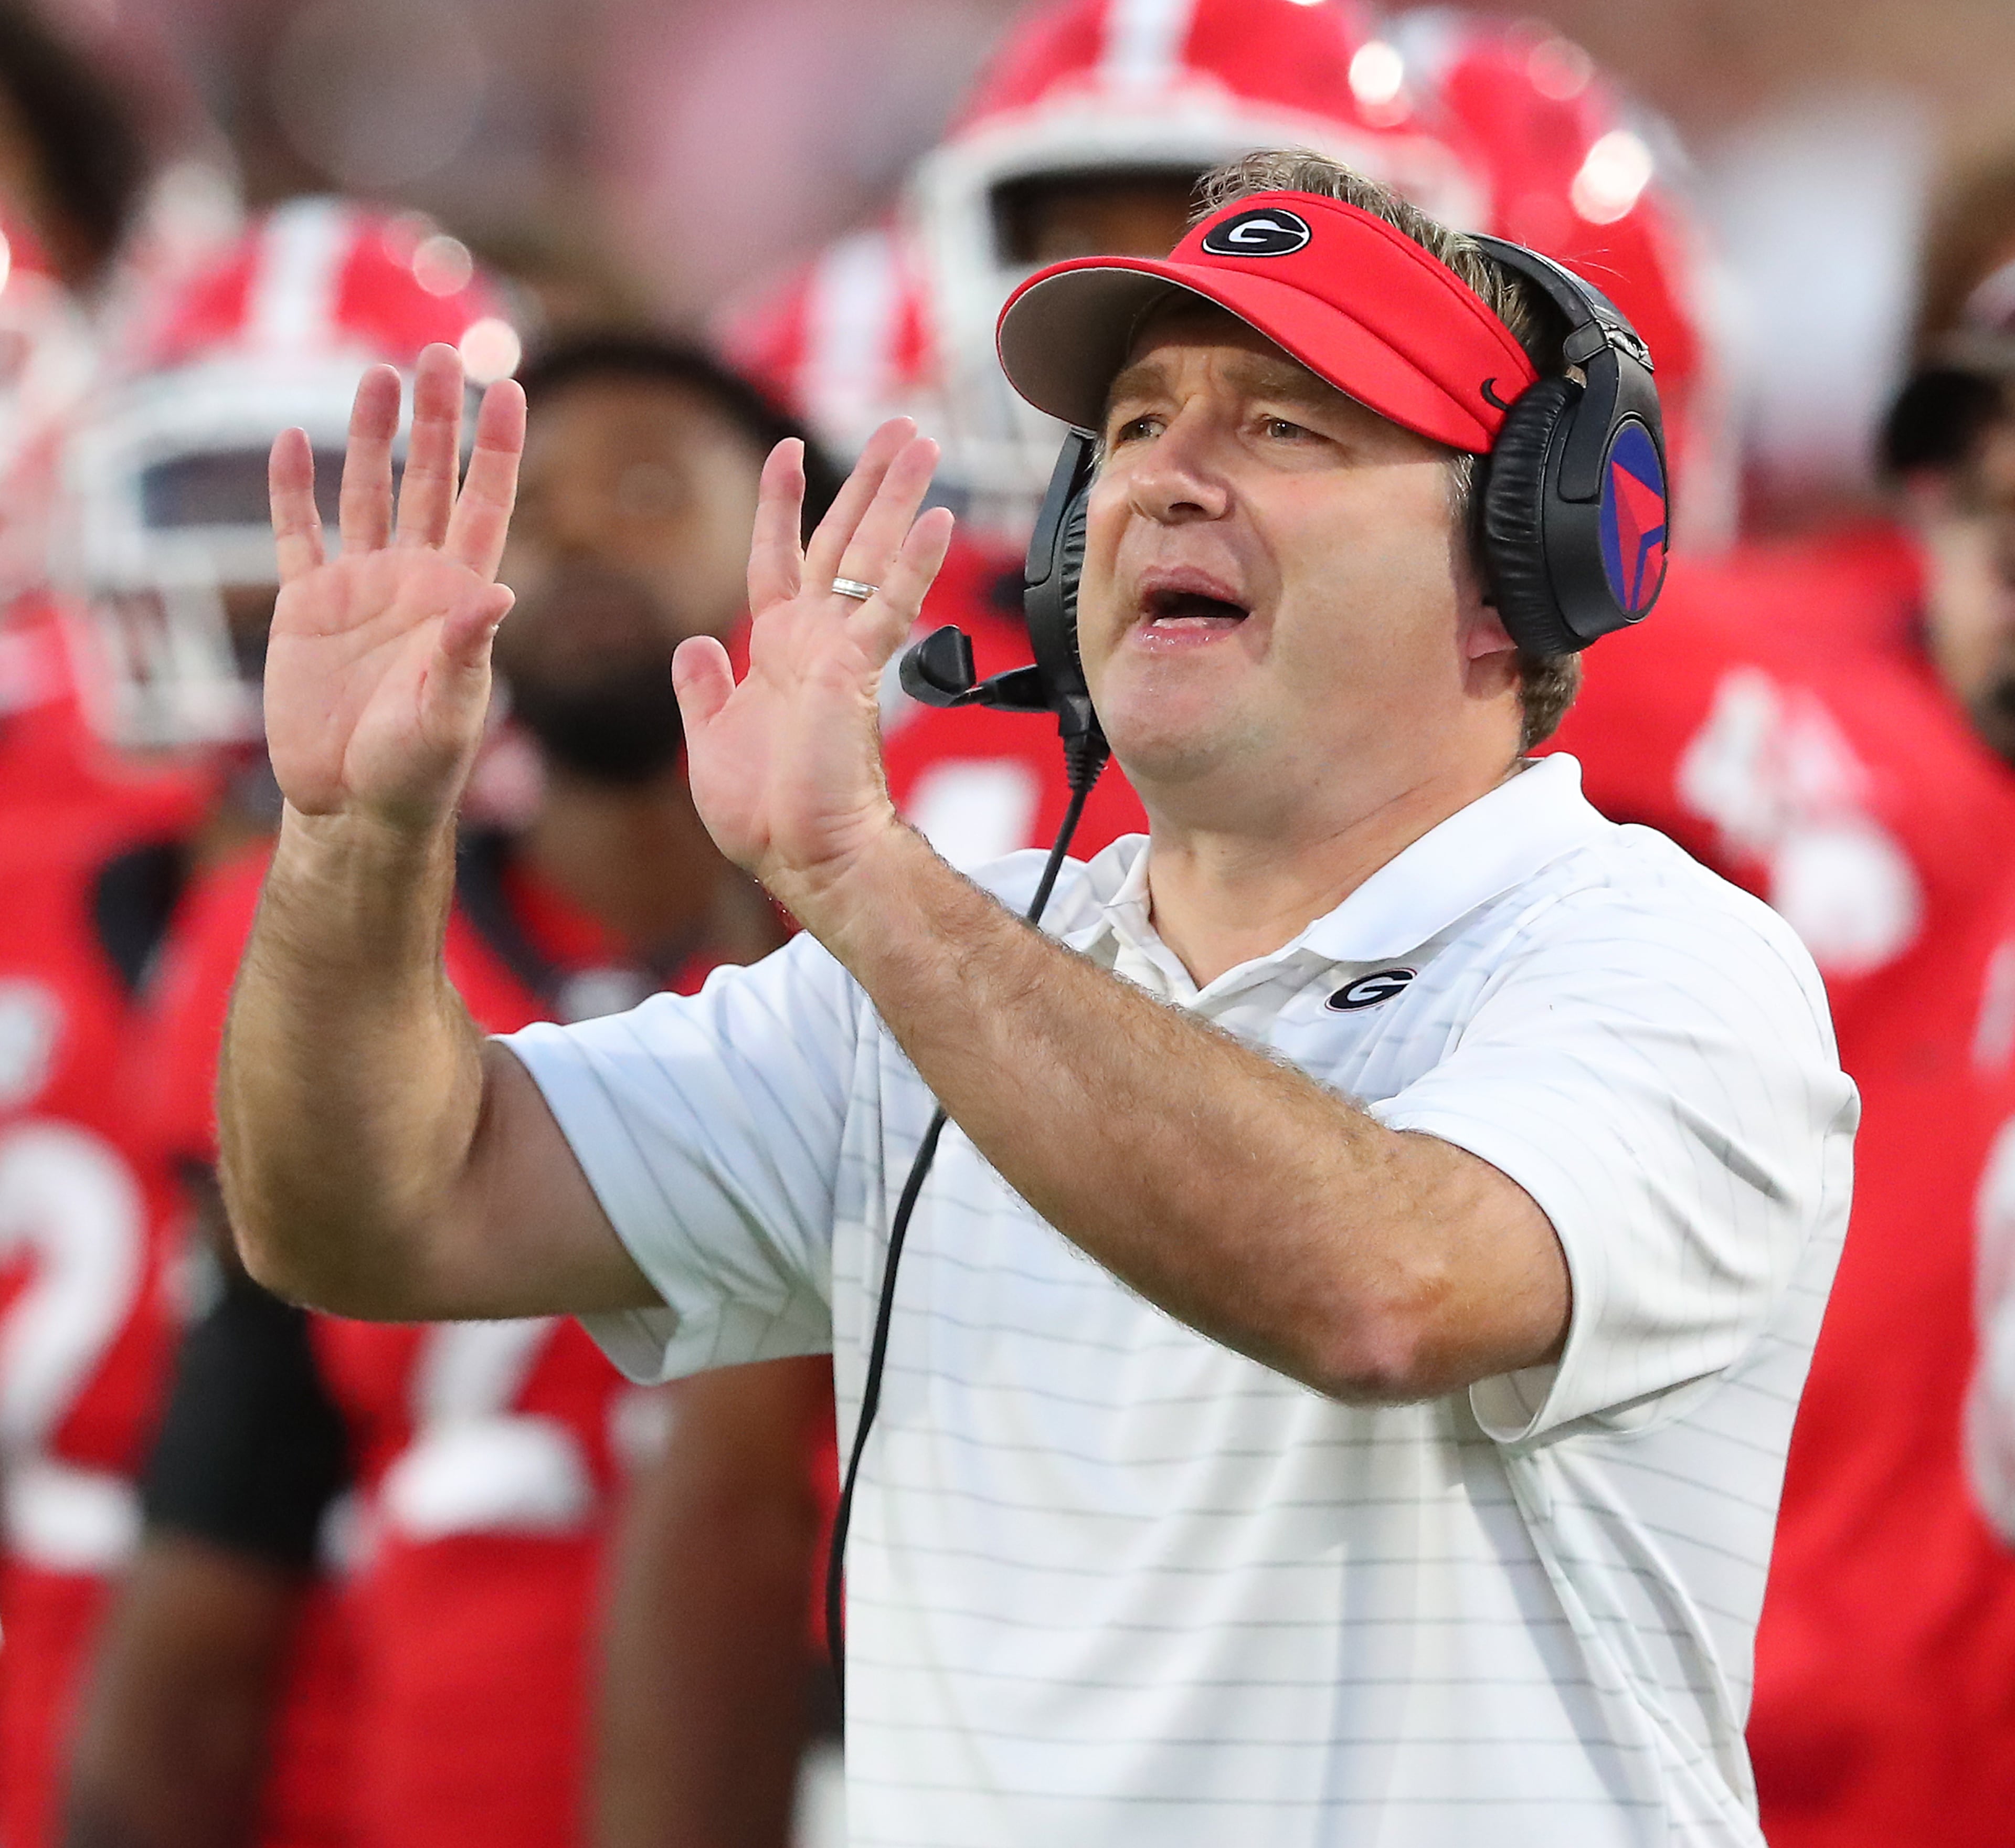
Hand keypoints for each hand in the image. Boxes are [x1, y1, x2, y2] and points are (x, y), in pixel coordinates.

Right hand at [264, 345, 524, 834]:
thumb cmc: (417, 770)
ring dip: (372, 434)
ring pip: (367, 491)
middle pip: (429, 480)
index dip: (497, 449)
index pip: (486, 504)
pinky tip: (290, 440)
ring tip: (379, 372)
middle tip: (440, 351)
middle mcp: (413, 580)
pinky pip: (298, 534)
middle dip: (435, 418)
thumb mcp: (451, 711)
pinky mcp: (305, 607)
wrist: (353, 807)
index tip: (509, 388)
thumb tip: (500, 593)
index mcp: (459, 598)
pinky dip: (292, 489)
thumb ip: (468, 650)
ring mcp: (359, 588)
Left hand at [673, 418, 954, 913]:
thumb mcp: (707, 738)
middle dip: (867, 482)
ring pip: (871, 557)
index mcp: (776, 650)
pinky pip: (890, 606)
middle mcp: (813, 641)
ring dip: (896, 499)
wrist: (801, 858)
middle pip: (842, 540)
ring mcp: (839, 653)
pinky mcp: (858, 673)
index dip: (781, 504)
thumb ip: (702, 687)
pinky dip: (913, 563)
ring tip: (921, 445)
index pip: (778, 556)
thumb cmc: (763, 815)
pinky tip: (938, 520)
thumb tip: (692, 643)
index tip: (786, 450)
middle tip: (899, 430)